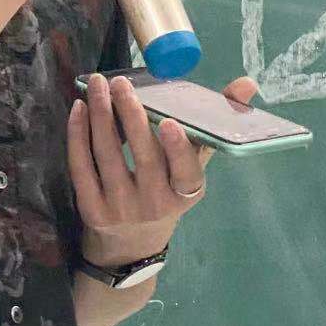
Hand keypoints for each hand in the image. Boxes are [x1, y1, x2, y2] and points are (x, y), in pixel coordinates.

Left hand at [67, 71, 259, 265]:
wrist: (132, 244)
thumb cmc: (167, 191)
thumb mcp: (193, 166)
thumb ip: (213, 125)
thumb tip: (247, 83)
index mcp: (186, 192)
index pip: (186, 171)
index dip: (177, 148)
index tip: (168, 121)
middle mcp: (155, 204)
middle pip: (142, 155)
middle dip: (130, 114)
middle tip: (120, 82)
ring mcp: (121, 208)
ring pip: (107, 155)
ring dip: (99, 115)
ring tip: (96, 84)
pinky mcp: (91, 209)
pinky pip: (81, 166)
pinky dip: (78, 134)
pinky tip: (79, 108)